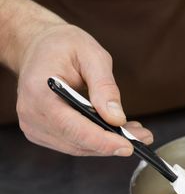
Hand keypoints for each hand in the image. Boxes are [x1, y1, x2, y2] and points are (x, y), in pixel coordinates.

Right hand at [16, 23, 152, 155]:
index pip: (72, 127)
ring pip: (78, 147)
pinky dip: (97, 140)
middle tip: (144, 137)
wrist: (40, 47)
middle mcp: (31, 114)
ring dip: (109, 143)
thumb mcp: (91, 56)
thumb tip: (117, 118)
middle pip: (77, 141)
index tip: (128, 146)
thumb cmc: (64, 46)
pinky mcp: (42, 132)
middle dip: (113, 143)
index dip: (102, 141)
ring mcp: (34, 126)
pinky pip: (74, 143)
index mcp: (39, 92)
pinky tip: (117, 131)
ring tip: (136, 133)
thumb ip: (104, 87)